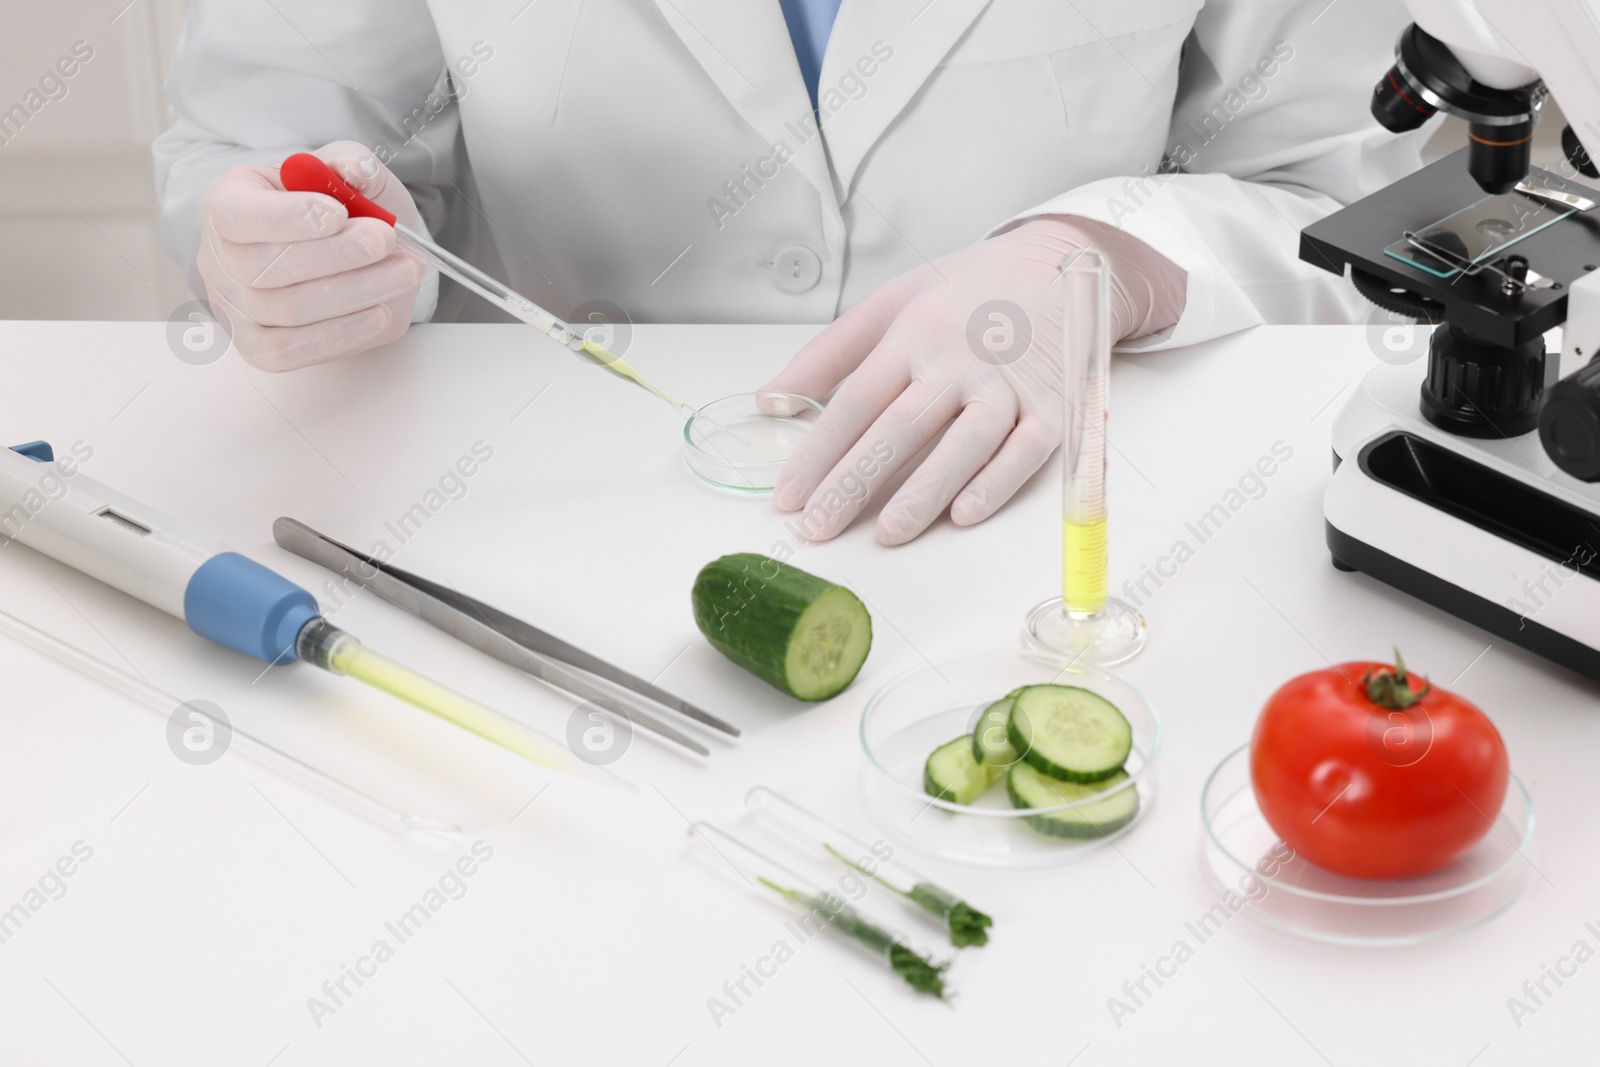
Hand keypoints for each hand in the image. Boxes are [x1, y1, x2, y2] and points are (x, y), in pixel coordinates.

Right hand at [197, 141, 430, 369]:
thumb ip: (349, 162)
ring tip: (403, 271)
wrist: (354, 250)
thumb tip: (355, 171)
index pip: (237, 216)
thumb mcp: (346, 169)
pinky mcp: (258, 347)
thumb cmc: (342, 206)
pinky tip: (379, 313)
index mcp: (227, 202)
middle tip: (385, 239)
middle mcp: (219, 258)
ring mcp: (234, 307)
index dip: (287, 218)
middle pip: (263, 268)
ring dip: (352, 292)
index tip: (339, 213)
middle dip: (334, 255)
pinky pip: (290, 351)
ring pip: (285, 310)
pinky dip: (340, 334)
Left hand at [760, 218, 1185, 544]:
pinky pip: (1026, 451)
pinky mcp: (1054, 405)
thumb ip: (826, 355)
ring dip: (925, 491)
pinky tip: (964, 514)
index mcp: (912, 333)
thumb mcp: (888, 304)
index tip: (788, 496)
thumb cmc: (961, 293)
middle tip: (819, 527)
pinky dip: (997, 483)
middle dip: (856, 482)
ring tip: (888, 533)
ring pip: (964, 444)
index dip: (818, 452)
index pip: (855, 401)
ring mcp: (1009, 384)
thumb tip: (769, 401)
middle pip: (901, 427)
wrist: (1056, 263)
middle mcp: (959, 358)